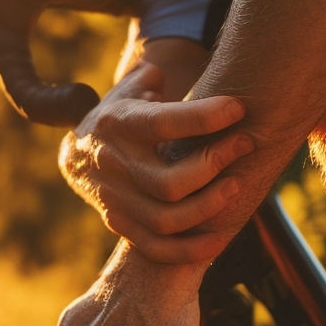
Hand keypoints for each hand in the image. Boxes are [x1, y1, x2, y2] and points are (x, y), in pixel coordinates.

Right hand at [59, 62, 253, 262]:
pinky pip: (155, 248)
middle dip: (214, 164)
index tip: (238, 109)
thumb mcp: (129, 90)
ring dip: (208, 206)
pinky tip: (220, 239)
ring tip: (238, 184)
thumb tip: (160, 75)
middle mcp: (112, 165)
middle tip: (247, 144)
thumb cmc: (121, 116)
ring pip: (166, 219)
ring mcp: (114, 199)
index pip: (161, 124)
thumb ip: (148, 80)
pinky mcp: (119, 224)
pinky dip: (189, 250)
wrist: (77, 155)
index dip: (203, 118)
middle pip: (168, 181)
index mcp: (116, 124)